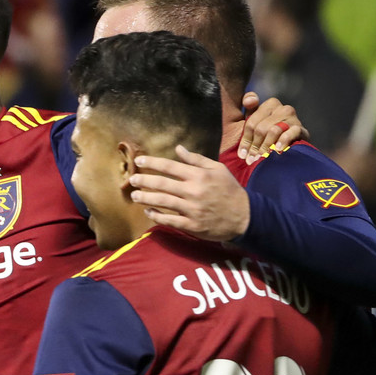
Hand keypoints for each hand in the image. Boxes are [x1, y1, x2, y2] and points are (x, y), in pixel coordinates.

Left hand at [130, 145, 250, 240]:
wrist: (245, 216)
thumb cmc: (229, 190)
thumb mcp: (218, 170)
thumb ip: (196, 160)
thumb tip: (178, 149)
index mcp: (199, 176)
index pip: (170, 166)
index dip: (152, 163)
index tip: (139, 161)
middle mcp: (194, 191)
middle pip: (162, 184)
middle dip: (144, 180)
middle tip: (131, 179)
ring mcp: (192, 209)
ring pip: (163, 202)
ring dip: (146, 198)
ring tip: (134, 195)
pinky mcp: (192, 225)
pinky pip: (169, 220)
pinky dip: (157, 216)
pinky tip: (148, 212)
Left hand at [238, 93, 308, 162]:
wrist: (291, 146)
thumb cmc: (268, 134)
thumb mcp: (256, 122)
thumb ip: (249, 110)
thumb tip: (249, 100)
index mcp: (270, 104)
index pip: (252, 123)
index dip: (245, 140)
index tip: (242, 154)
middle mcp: (283, 109)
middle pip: (261, 128)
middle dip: (254, 146)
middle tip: (250, 159)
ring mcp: (293, 118)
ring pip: (273, 131)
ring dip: (265, 146)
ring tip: (261, 157)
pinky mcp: (300, 129)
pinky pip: (291, 133)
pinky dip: (283, 141)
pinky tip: (278, 149)